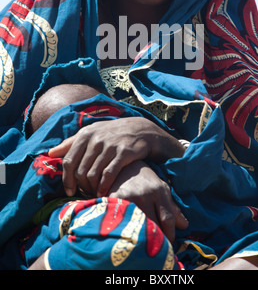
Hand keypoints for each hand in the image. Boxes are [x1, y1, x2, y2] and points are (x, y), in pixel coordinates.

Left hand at [48, 117, 184, 197]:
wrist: (141, 130)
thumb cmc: (112, 133)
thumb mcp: (92, 132)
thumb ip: (71, 143)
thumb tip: (50, 153)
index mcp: (86, 134)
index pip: (68, 161)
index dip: (66, 179)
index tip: (69, 190)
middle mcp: (96, 139)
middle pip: (80, 170)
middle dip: (80, 186)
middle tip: (84, 194)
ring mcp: (110, 146)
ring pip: (93, 174)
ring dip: (92, 188)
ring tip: (93, 194)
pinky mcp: (123, 153)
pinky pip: (108, 175)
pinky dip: (103, 187)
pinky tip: (103, 193)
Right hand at [108, 160, 188, 242]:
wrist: (123, 164)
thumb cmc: (145, 179)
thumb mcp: (161, 188)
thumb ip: (173, 207)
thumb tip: (185, 226)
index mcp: (159, 191)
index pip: (168, 219)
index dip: (170, 235)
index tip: (169, 244)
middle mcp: (145, 194)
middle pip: (153, 224)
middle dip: (156, 238)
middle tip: (157, 246)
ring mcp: (130, 196)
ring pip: (138, 225)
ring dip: (141, 236)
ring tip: (143, 241)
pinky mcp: (115, 199)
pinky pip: (123, 220)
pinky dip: (126, 228)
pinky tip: (127, 231)